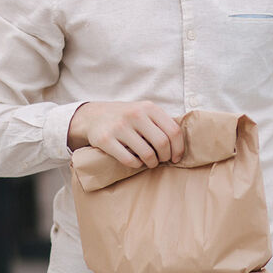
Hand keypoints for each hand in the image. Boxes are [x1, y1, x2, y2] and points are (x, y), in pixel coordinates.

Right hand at [67, 101, 183, 167]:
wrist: (93, 115)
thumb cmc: (125, 117)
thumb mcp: (143, 111)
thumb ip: (160, 123)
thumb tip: (179, 146)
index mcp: (148, 107)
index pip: (173, 131)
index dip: (178, 148)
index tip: (176, 157)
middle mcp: (135, 115)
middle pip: (162, 143)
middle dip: (165, 157)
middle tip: (162, 160)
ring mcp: (119, 127)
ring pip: (146, 154)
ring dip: (151, 163)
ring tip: (150, 162)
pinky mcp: (105, 139)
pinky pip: (129, 160)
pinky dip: (136, 165)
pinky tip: (136, 162)